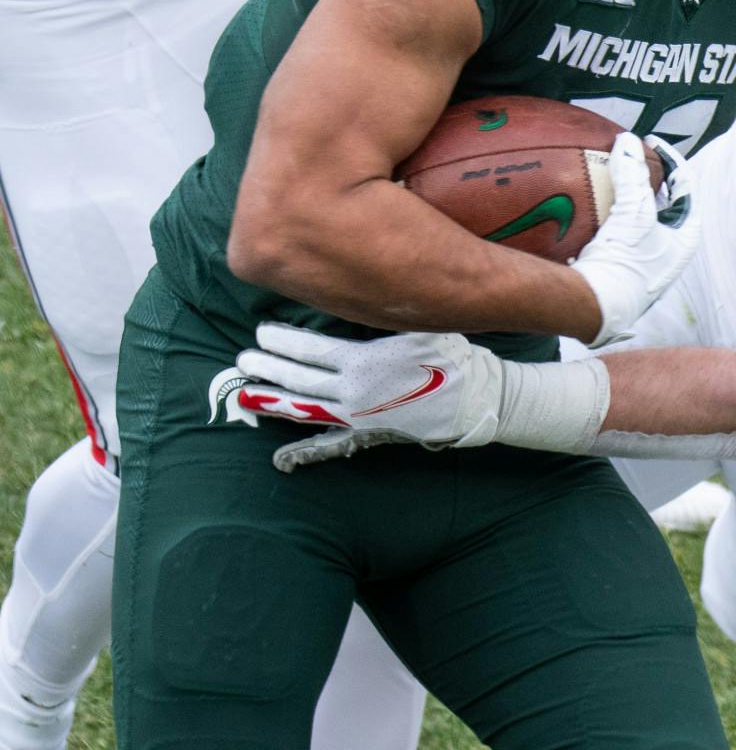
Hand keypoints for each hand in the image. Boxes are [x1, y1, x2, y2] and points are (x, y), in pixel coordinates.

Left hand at [236, 324, 503, 466]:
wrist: (475, 400)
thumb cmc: (451, 356)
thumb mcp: (419, 326)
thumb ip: (384, 315)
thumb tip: (353, 294)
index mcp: (363, 362)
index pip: (310, 350)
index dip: (283, 341)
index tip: (262, 331)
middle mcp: (352, 393)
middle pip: (298, 380)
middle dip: (268, 368)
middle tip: (243, 358)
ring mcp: (356, 417)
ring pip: (303, 410)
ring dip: (271, 401)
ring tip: (244, 395)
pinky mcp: (365, 434)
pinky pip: (328, 444)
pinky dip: (303, 451)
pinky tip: (281, 458)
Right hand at [573, 133, 699, 347]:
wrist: (594, 308)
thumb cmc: (625, 260)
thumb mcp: (634, 211)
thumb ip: (632, 173)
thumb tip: (627, 140)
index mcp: (687, 237)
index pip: (686, 186)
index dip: (670, 159)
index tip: (649, 142)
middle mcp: (672, 251)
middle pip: (664, 201)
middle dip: (648, 177)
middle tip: (630, 157)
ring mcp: (647, 262)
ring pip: (641, 217)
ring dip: (628, 195)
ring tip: (611, 174)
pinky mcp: (623, 268)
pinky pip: (619, 231)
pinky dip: (610, 213)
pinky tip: (592, 205)